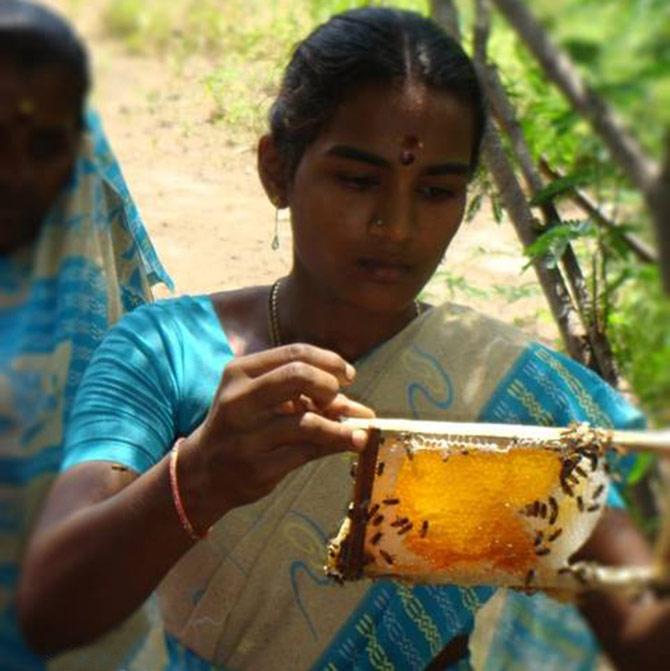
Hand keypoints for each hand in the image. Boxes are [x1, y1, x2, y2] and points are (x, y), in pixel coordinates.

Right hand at [181, 344, 373, 519]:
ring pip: (308, 422)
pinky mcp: (258, 467)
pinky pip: (308, 451)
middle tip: (336, 399)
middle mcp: (239, 400)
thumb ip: (306, 396)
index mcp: (240, 372)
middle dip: (329, 385)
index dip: (329, 361)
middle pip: (298, 376)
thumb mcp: (263, 401)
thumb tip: (360, 408)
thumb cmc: (242, 426)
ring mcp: (247, 436)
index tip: (347, 376)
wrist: (202, 471)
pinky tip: (351, 443)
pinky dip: (336, 445)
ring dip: (342, 426)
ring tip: (360, 431)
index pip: (295, 353)